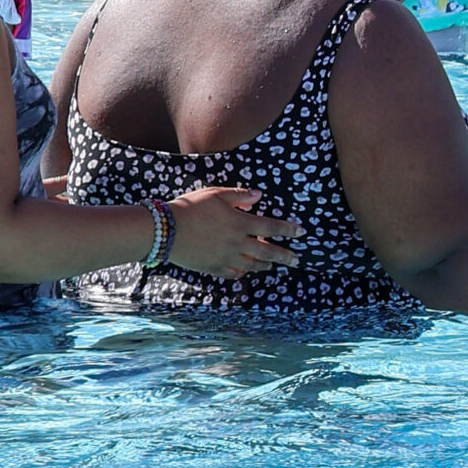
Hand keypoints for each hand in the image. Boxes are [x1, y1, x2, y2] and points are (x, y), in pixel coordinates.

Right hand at [166, 187, 301, 277]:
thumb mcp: (214, 195)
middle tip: (297, 260)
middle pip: (268, 252)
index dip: (288, 229)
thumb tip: (258, 196)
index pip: (271, 227)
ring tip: (273, 265)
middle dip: (285, 256)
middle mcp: (238, 243)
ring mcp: (227, 258)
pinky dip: (243, 271)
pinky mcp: (215, 267)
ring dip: (265, 265)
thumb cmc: (190, 207)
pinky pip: (234, 272)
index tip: (302, 232)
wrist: (165, 230)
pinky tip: (246, 270)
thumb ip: (238, 196)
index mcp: (240, 224)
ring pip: (253, 265)